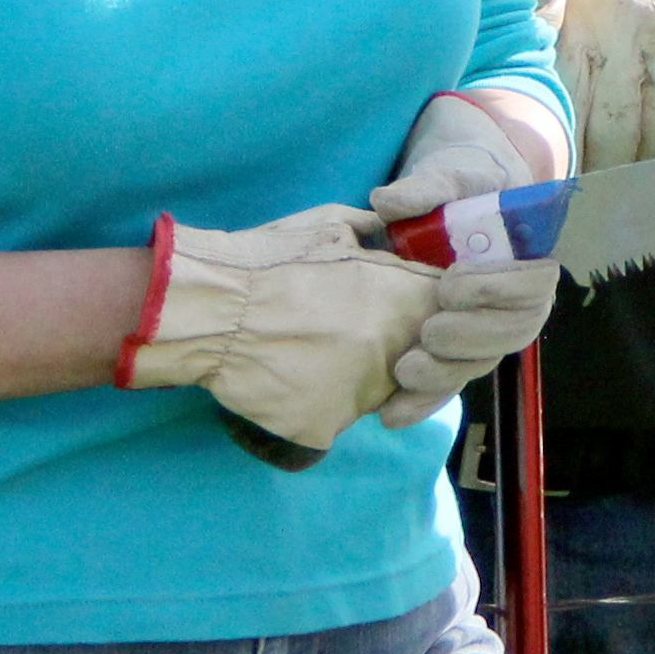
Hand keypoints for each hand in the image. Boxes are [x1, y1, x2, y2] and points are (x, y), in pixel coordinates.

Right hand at [116, 208, 448, 461]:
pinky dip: (312, 407)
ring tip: (306, 353)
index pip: (445, 321)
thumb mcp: (330, 226)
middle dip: (388, 351)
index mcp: (402, 302)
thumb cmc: (268, 262)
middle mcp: (392, 353)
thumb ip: (376, 232)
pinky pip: (330, 422)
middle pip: (412, 364)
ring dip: (352, 381)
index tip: (396, 313)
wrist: (210, 307)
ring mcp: (360, 397)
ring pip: (372, 397)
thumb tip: (398, 230)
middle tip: (339, 334)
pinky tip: (286, 379)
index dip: (425, 318)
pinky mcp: (323, 427)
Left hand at [368, 96, 564, 418]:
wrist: (451, 203)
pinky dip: (421, 402)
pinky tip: (390, 414)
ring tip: (405, 370)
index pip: (537, 283)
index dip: (498, 290)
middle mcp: (517, 302)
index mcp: (530, 256)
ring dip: (444, 376)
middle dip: (469, 339)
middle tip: (429, 331)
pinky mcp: (456, 352)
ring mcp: (487, 331)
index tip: (451, 280)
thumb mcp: (451, 175)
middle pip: (511, 335)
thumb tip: (387, 202)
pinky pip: (449, 384)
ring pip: (480, 366)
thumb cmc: (461, 187)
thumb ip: (428, 186)